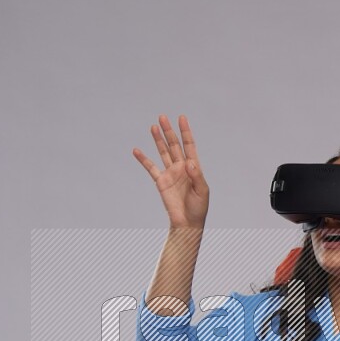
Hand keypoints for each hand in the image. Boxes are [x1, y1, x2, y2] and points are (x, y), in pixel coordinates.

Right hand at [133, 114, 209, 229]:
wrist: (187, 223)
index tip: (181, 117)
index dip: (185, 131)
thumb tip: (189, 162)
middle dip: (169, 131)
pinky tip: (136, 150)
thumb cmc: (198, 208)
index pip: (189, 145)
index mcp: (193, 167)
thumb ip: (197, 176)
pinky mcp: (161, 182)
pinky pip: (150, 168)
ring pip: (163, 152)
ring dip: (158, 140)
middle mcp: (181, 167)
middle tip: (162, 117)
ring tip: (153, 127)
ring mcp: (170, 173)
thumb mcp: (202, 191)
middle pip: (174, 145)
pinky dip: (143, 159)